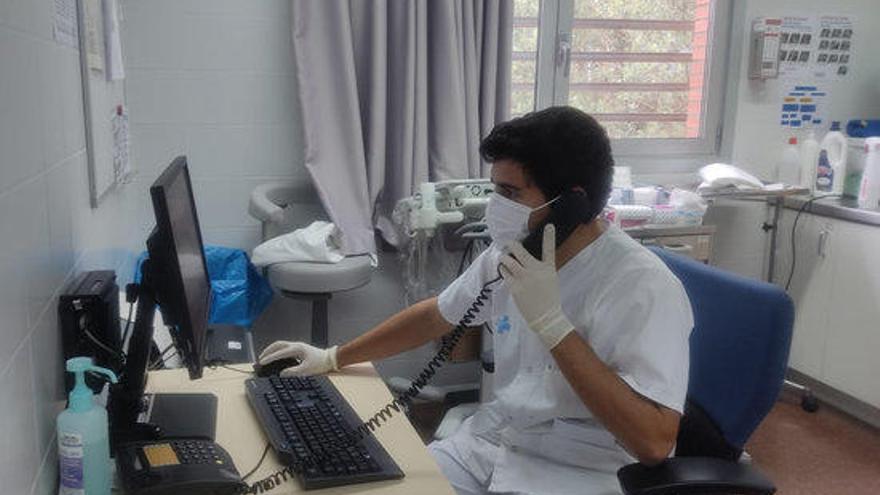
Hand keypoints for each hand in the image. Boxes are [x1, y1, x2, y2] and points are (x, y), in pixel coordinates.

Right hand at [258, 341, 338, 376]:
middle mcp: (296, 345)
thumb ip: (293, 372)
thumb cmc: (320, 363)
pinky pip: (284, 347)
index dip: (270, 358)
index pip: (280, 353)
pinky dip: (277, 351)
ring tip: (265, 357)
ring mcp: (297, 346)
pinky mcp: (299, 348)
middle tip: (260, 359)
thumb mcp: (306, 370)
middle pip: (278, 345)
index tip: (262, 362)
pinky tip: (276, 356)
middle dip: (268, 351)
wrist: (330, 359)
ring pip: (281, 344)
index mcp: (297, 349)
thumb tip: (282, 374)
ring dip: (272, 350)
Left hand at [498, 224, 574, 348]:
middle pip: (519, 250)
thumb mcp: (551, 279)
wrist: (545, 318)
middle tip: (508, 244)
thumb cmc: (549, 299)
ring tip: (504, 258)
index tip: (549, 225)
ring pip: (507, 260)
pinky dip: (503, 270)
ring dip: (504, 257)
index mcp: (548, 268)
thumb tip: (526, 259)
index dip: (549, 236)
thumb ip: (541, 268)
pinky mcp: (514, 287)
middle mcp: (535, 270)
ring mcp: (523, 278)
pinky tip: (505, 271)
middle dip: (511, 244)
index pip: (549, 249)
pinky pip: (504, 273)